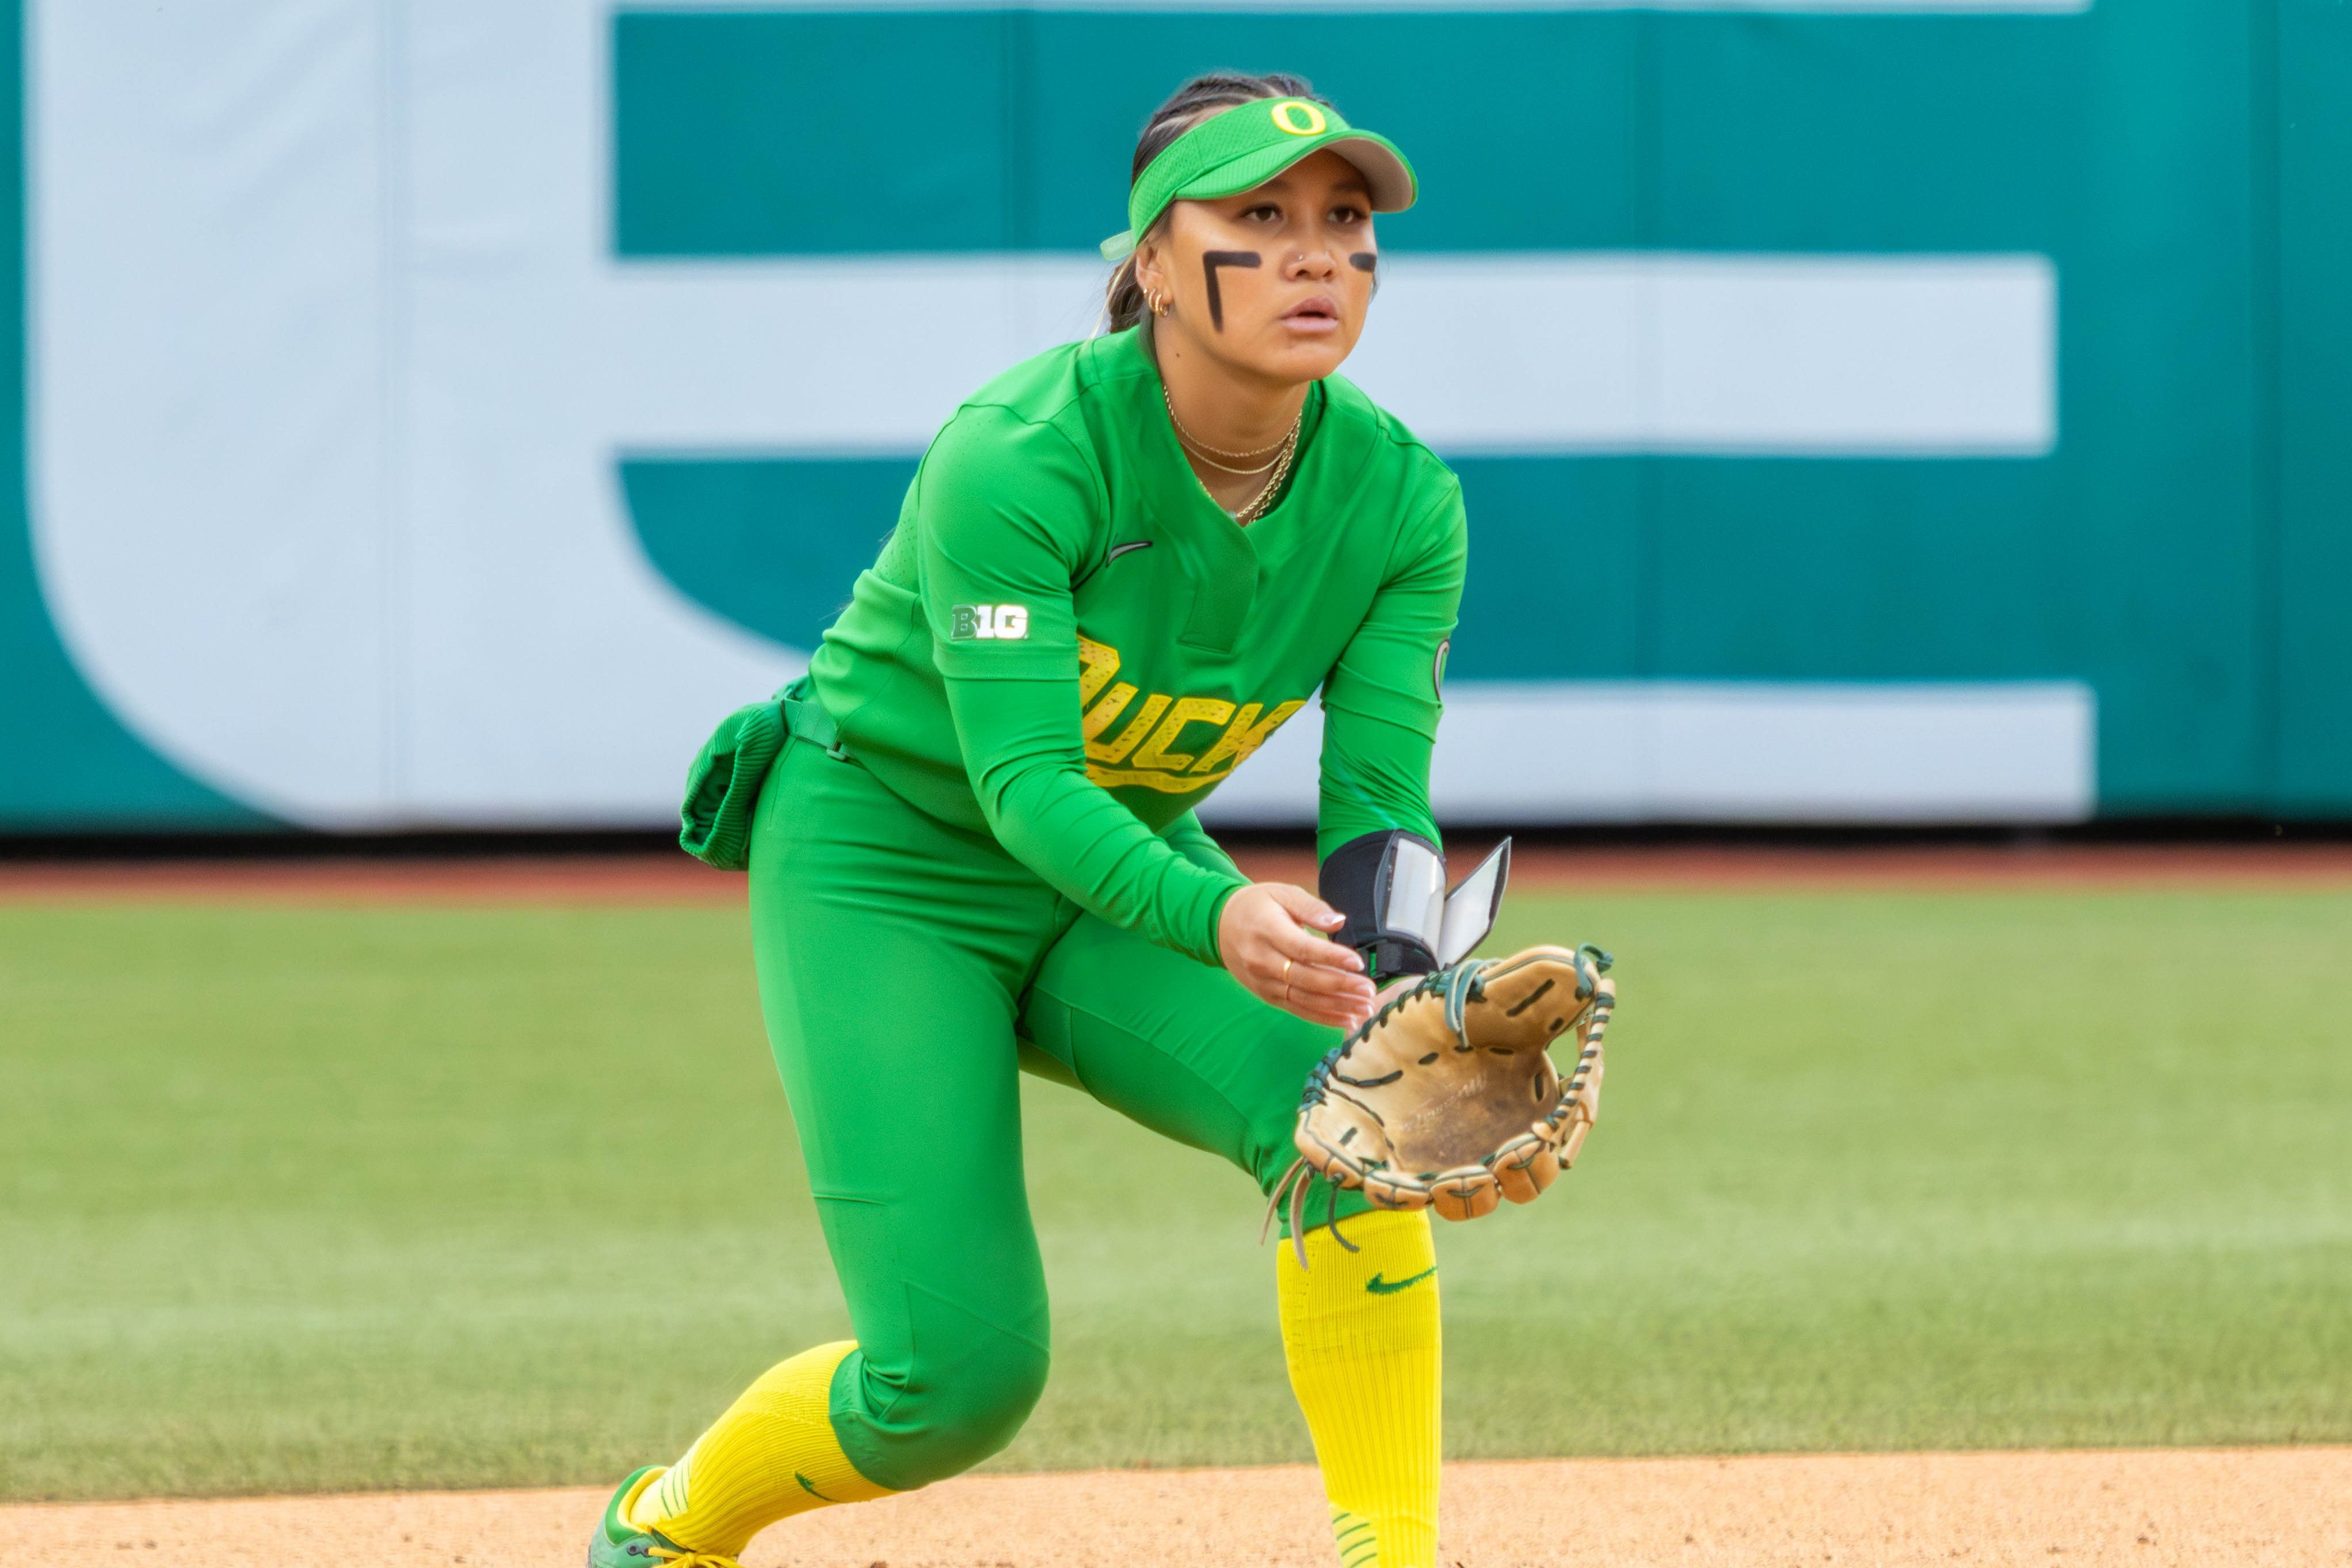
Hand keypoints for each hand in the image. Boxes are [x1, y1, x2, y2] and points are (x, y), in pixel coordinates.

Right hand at [1217, 883, 1374, 1028]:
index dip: (1331, 957)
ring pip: (1303, 999)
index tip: (1358, 962)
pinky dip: (1322, 1017)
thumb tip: (1338, 922)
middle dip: (1340, 987)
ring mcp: (1263, 982)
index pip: (1302, 949)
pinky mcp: (1266, 995)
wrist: (1220, 925)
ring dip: (1336, 1007)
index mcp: (1267, 931)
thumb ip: (1311, 907)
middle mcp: (1262, 961)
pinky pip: (1296, 1009)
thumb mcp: (1282, 893)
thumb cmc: (1257, 906)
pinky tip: (1346, 1020)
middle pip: (1305, 978)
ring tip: (1364, 1010)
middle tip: (1369, 991)